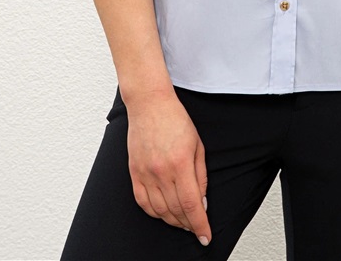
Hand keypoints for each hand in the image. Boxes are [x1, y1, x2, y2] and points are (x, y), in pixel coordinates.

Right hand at [125, 88, 211, 245]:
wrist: (150, 104)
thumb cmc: (176, 119)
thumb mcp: (198, 145)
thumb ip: (201, 176)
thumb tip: (202, 202)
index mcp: (180, 163)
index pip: (191, 204)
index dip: (200, 225)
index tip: (205, 236)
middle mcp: (161, 171)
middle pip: (176, 211)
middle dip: (189, 224)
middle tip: (197, 227)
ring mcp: (145, 173)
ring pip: (159, 210)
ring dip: (173, 221)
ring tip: (183, 221)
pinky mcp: (134, 172)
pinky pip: (142, 202)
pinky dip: (154, 213)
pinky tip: (164, 213)